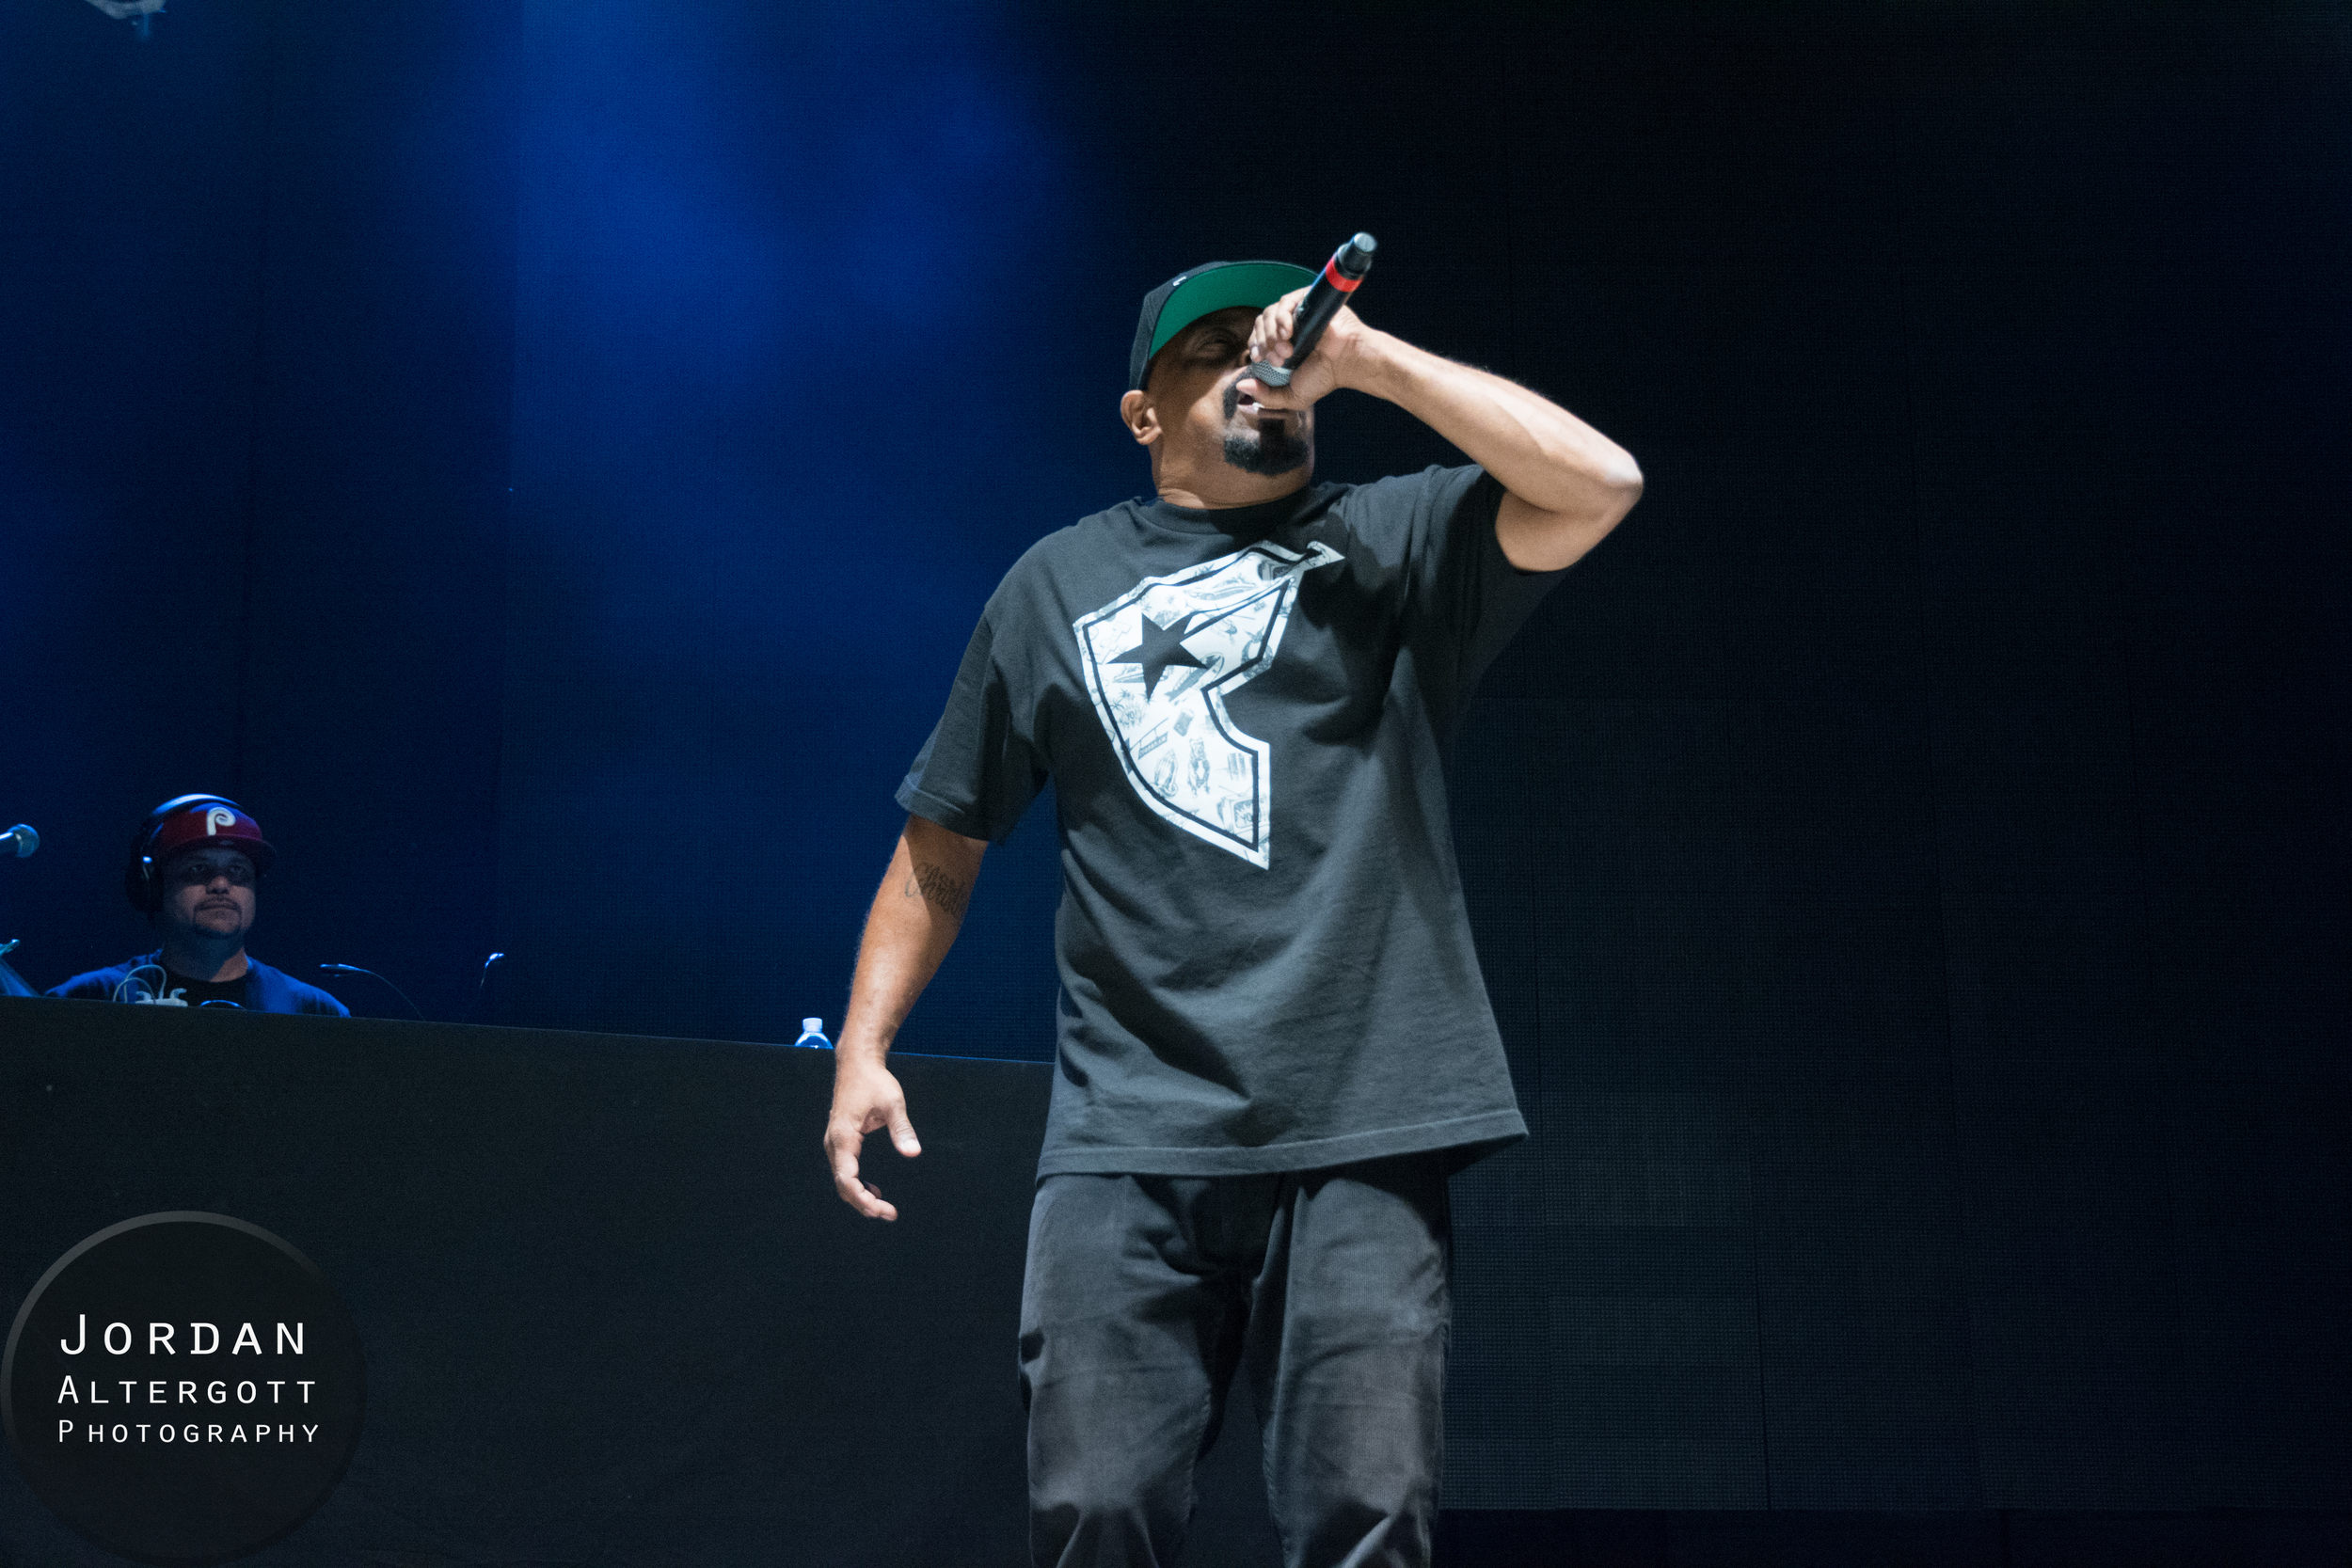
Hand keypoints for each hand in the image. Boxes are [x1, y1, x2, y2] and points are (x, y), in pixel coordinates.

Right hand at [824, 1056, 920, 1220]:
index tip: (882, 1210)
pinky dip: (858, 1185)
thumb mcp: (892, 1103)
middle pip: (842, 1185)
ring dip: (860, 1196)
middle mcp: (833, 1143)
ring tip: (884, 1208)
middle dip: (864, 1204)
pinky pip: (845, 1170)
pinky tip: (875, 1192)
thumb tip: (913, 1153)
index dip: (862, 1199)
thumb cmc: (874, 1081)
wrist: (857, 1063)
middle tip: (889, 1214)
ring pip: (842, 1180)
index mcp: (843, 1137)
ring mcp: (834, 1143)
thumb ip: (902, 1129)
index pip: (846, 1179)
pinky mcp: (840, 1141)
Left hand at [1241, 285, 1373, 410]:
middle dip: (1264, 344)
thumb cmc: (1324, 378)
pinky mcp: (1306, 301)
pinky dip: (1281, 317)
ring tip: (1287, 349)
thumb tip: (1240, 387)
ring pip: (1268, 313)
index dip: (1255, 348)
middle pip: (1259, 325)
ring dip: (1271, 333)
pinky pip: (1284, 302)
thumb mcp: (1291, 396)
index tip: (1263, 360)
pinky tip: (1288, 332)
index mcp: (1279, 345)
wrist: (1347, 362)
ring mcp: (1295, 313)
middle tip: (1279, 359)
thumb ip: (1265, 396)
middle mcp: (1286, 327)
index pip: (1255, 339)